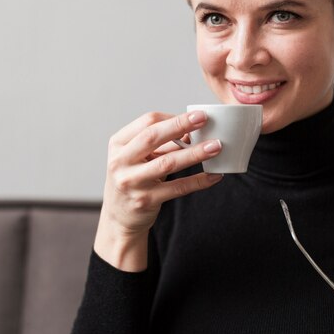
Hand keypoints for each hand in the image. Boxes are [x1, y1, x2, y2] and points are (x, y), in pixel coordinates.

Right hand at [95, 110, 222, 270]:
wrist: (120, 217)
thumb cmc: (134, 179)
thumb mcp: (139, 157)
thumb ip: (162, 144)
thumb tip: (194, 131)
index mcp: (118, 144)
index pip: (147, 122)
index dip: (173, 118)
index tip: (196, 116)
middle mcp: (120, 161)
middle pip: (152, 137)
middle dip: (180, 125)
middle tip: (204, 118)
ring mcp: (131, 182)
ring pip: (167, 163)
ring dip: (194, 153)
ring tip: (215, 146)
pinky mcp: (145, 201)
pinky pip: (178, 188)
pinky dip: (198, 181)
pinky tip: (214, 175)